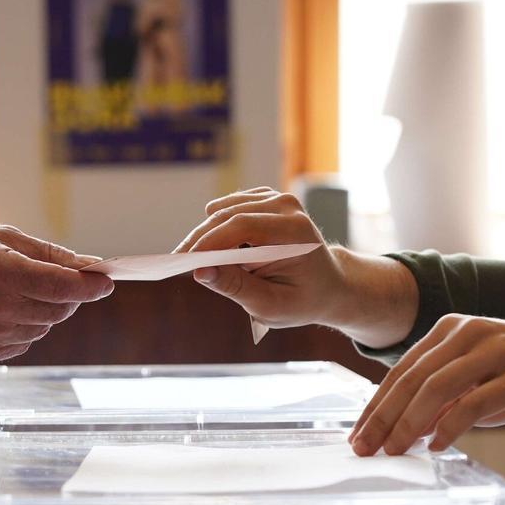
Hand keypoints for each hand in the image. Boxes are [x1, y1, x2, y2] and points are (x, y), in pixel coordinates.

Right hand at [0, 224, 113, 362]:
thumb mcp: (0, 237)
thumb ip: (48, 254)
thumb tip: (89, 267)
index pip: (61, 286)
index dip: (90, 286)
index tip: (106, 282)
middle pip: (57, 310)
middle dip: (67, 295)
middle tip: (55, 279)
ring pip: (42, 328)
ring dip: (41, 311)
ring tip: (10, 291)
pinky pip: (23, 343)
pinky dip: (22, 327)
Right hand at [173, 187, 344, 329]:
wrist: (328, 286)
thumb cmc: (301, 300)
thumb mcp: (270, 305)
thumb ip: (235, 287)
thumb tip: (200, 272)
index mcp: (294, 230)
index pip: (241, 226)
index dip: (209, 241)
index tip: (184, 261)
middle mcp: (287, 206)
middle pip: (229, 215)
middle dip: (200, 239)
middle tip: (177, 261)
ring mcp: (278, 199)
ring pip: (225, 210)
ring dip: (206, 234)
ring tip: (194, 259)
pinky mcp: (267, 200)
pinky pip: (230, 208)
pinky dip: (217, 226)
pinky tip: (216, 247)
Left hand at [349, 314, 504, 457]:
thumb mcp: (477, 384)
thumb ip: (442, 401)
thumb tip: (400, 430)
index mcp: (453, 329)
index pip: (403, 370)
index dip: (376, 404)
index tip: (357, 434)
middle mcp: (471, 332)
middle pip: (413, 378)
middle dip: (383, 416)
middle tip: (363, 448)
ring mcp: (497, 350)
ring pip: (438, 387)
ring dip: (409, 423)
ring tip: (393, 451)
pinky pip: (475, 402)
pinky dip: (451, 426)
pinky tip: (436, 446)